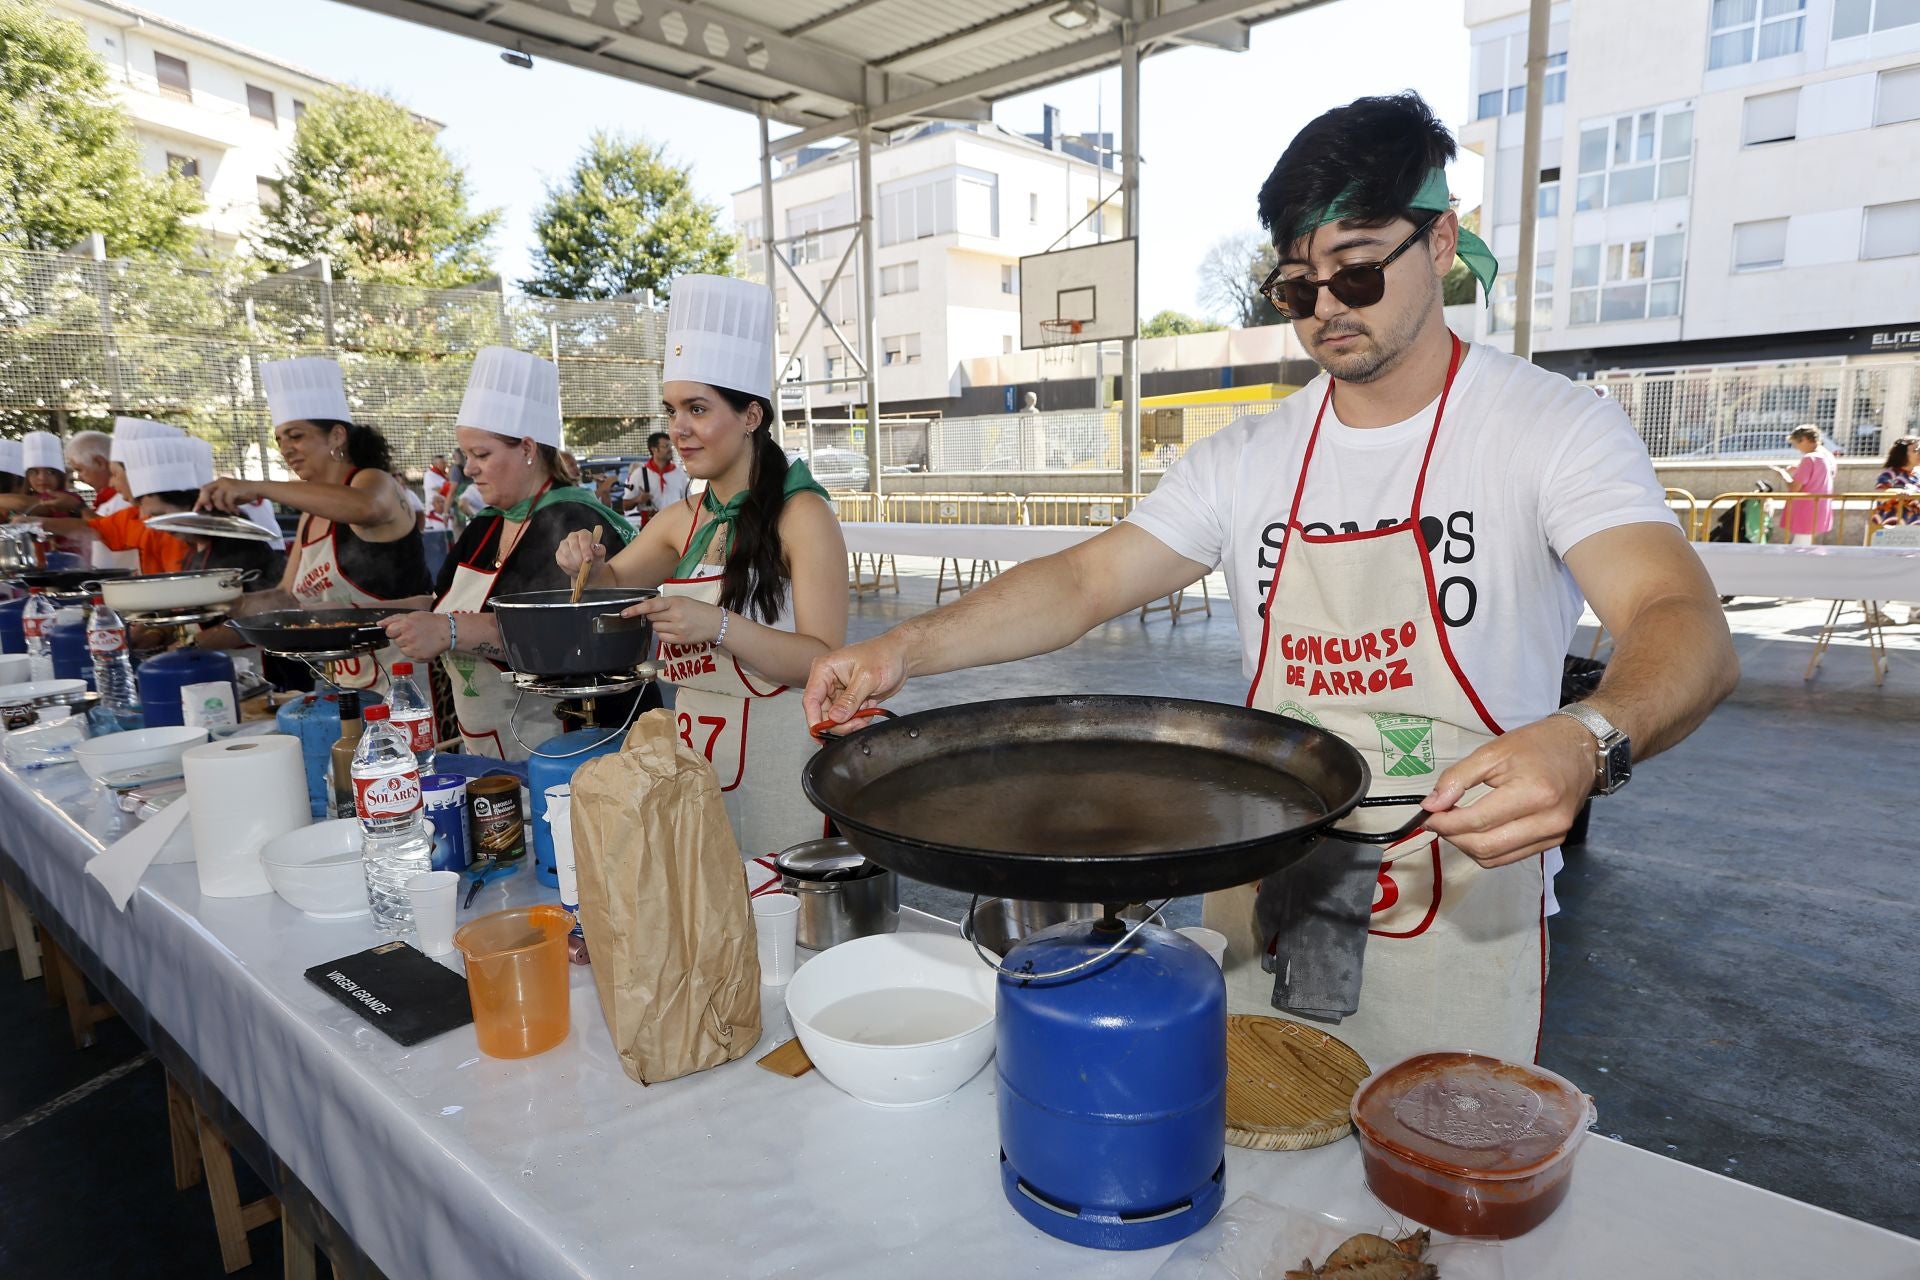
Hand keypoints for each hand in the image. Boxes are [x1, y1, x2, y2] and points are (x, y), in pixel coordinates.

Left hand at [197, 477, 261, 514]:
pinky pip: (228, 501)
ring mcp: (227, 484)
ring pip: (216, 498)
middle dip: (204, 501)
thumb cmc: (244, 493)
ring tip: (229, 511)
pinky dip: (231, 508)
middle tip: (208, 510)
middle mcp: (221, 481)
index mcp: (218, 482)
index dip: (199, 500)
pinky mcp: (234, 489)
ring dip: (222, 508)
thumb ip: (220, 499)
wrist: (258, 489)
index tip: (196, 510)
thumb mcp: (229, 496)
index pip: (204, 489)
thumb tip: (209, 507)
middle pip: (205, 490)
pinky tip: (236, 511)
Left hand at [380, 611, 452, 660]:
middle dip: (403, 638)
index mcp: (404, 626)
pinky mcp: (418, 658)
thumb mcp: (411, 615)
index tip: (403, 630)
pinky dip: (416, 653)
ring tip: (421, 640)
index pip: (389, 632)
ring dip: (409, 646)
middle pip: (397, 642)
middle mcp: (407, 638)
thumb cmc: (430, 622)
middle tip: (415, 634)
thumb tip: (379, 624)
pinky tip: (424, 647)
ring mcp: (413, 649)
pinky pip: (411, 657)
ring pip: (403, 650)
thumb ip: (393, 619)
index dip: (395, 631)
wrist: (447, 631)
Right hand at [555, 527, 607, 577]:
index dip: (586, 549)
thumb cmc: (595, 559)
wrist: (588, 569)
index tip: (589, 560)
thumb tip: (594, 547)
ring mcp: (564, 544)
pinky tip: (575, 571)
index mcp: (584, 534)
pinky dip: (569, 568)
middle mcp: (573, 536)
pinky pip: (562, 560)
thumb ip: (600, 550)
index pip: (583, 538)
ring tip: (581, 570)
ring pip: (567, 553)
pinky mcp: (559, 553)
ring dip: (575, 564)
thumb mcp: (600, 555)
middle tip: (584, 568)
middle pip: (574, 546)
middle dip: (579, 559)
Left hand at [621, 595, 721, 645]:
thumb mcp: (682, 600)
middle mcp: (675, 615)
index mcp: (674, 602)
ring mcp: (677, 628)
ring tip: (672, 623)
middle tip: (665, 615)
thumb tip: (646, 610)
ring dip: (659, 625)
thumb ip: (664, 604)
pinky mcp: (679, 639)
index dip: (636, 609)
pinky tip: (674, 630)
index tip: (624, 613)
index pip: (651, 606)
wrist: (715, 623)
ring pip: (655, 628)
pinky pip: (662, 637)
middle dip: (653, 616)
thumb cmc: (697, 609)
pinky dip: (664, 634)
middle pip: (650, 618)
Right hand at [803, 635, 910, 728]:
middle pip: (822, 713)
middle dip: (838, 723)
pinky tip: (869, 710)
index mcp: (825, 669)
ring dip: (850, 723)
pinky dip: (858, 720)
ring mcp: (838, 692)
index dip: (814, 719)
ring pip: (835, 718)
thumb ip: (850, 700)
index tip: (821, 734)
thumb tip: (835, 718)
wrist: (901, 656)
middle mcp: (828, 681)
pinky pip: (847, 718)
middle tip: (856, 724)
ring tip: (866, 714)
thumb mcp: (867, 678)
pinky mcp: (849, 700)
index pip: (811, 699)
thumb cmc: (885, 655)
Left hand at [1418, 715, 1597, 866]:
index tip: (1427, 815)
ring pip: (1496, 858)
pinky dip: (1486, 849)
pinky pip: (1510, 857)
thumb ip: (1458, 778)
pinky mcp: (1554, 842)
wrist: (1581, 749)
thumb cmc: (1536, 745)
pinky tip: (1475, 831)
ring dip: (1466, 846)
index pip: (1478, 820)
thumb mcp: (1492, 752)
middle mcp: (1548, 821)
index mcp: (1534, 793)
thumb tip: (1431, 805)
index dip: (1446, 822)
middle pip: (1486, 846)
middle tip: (1437, 820)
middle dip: (1453, 837)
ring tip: (1454, 825)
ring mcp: (1554, 835)